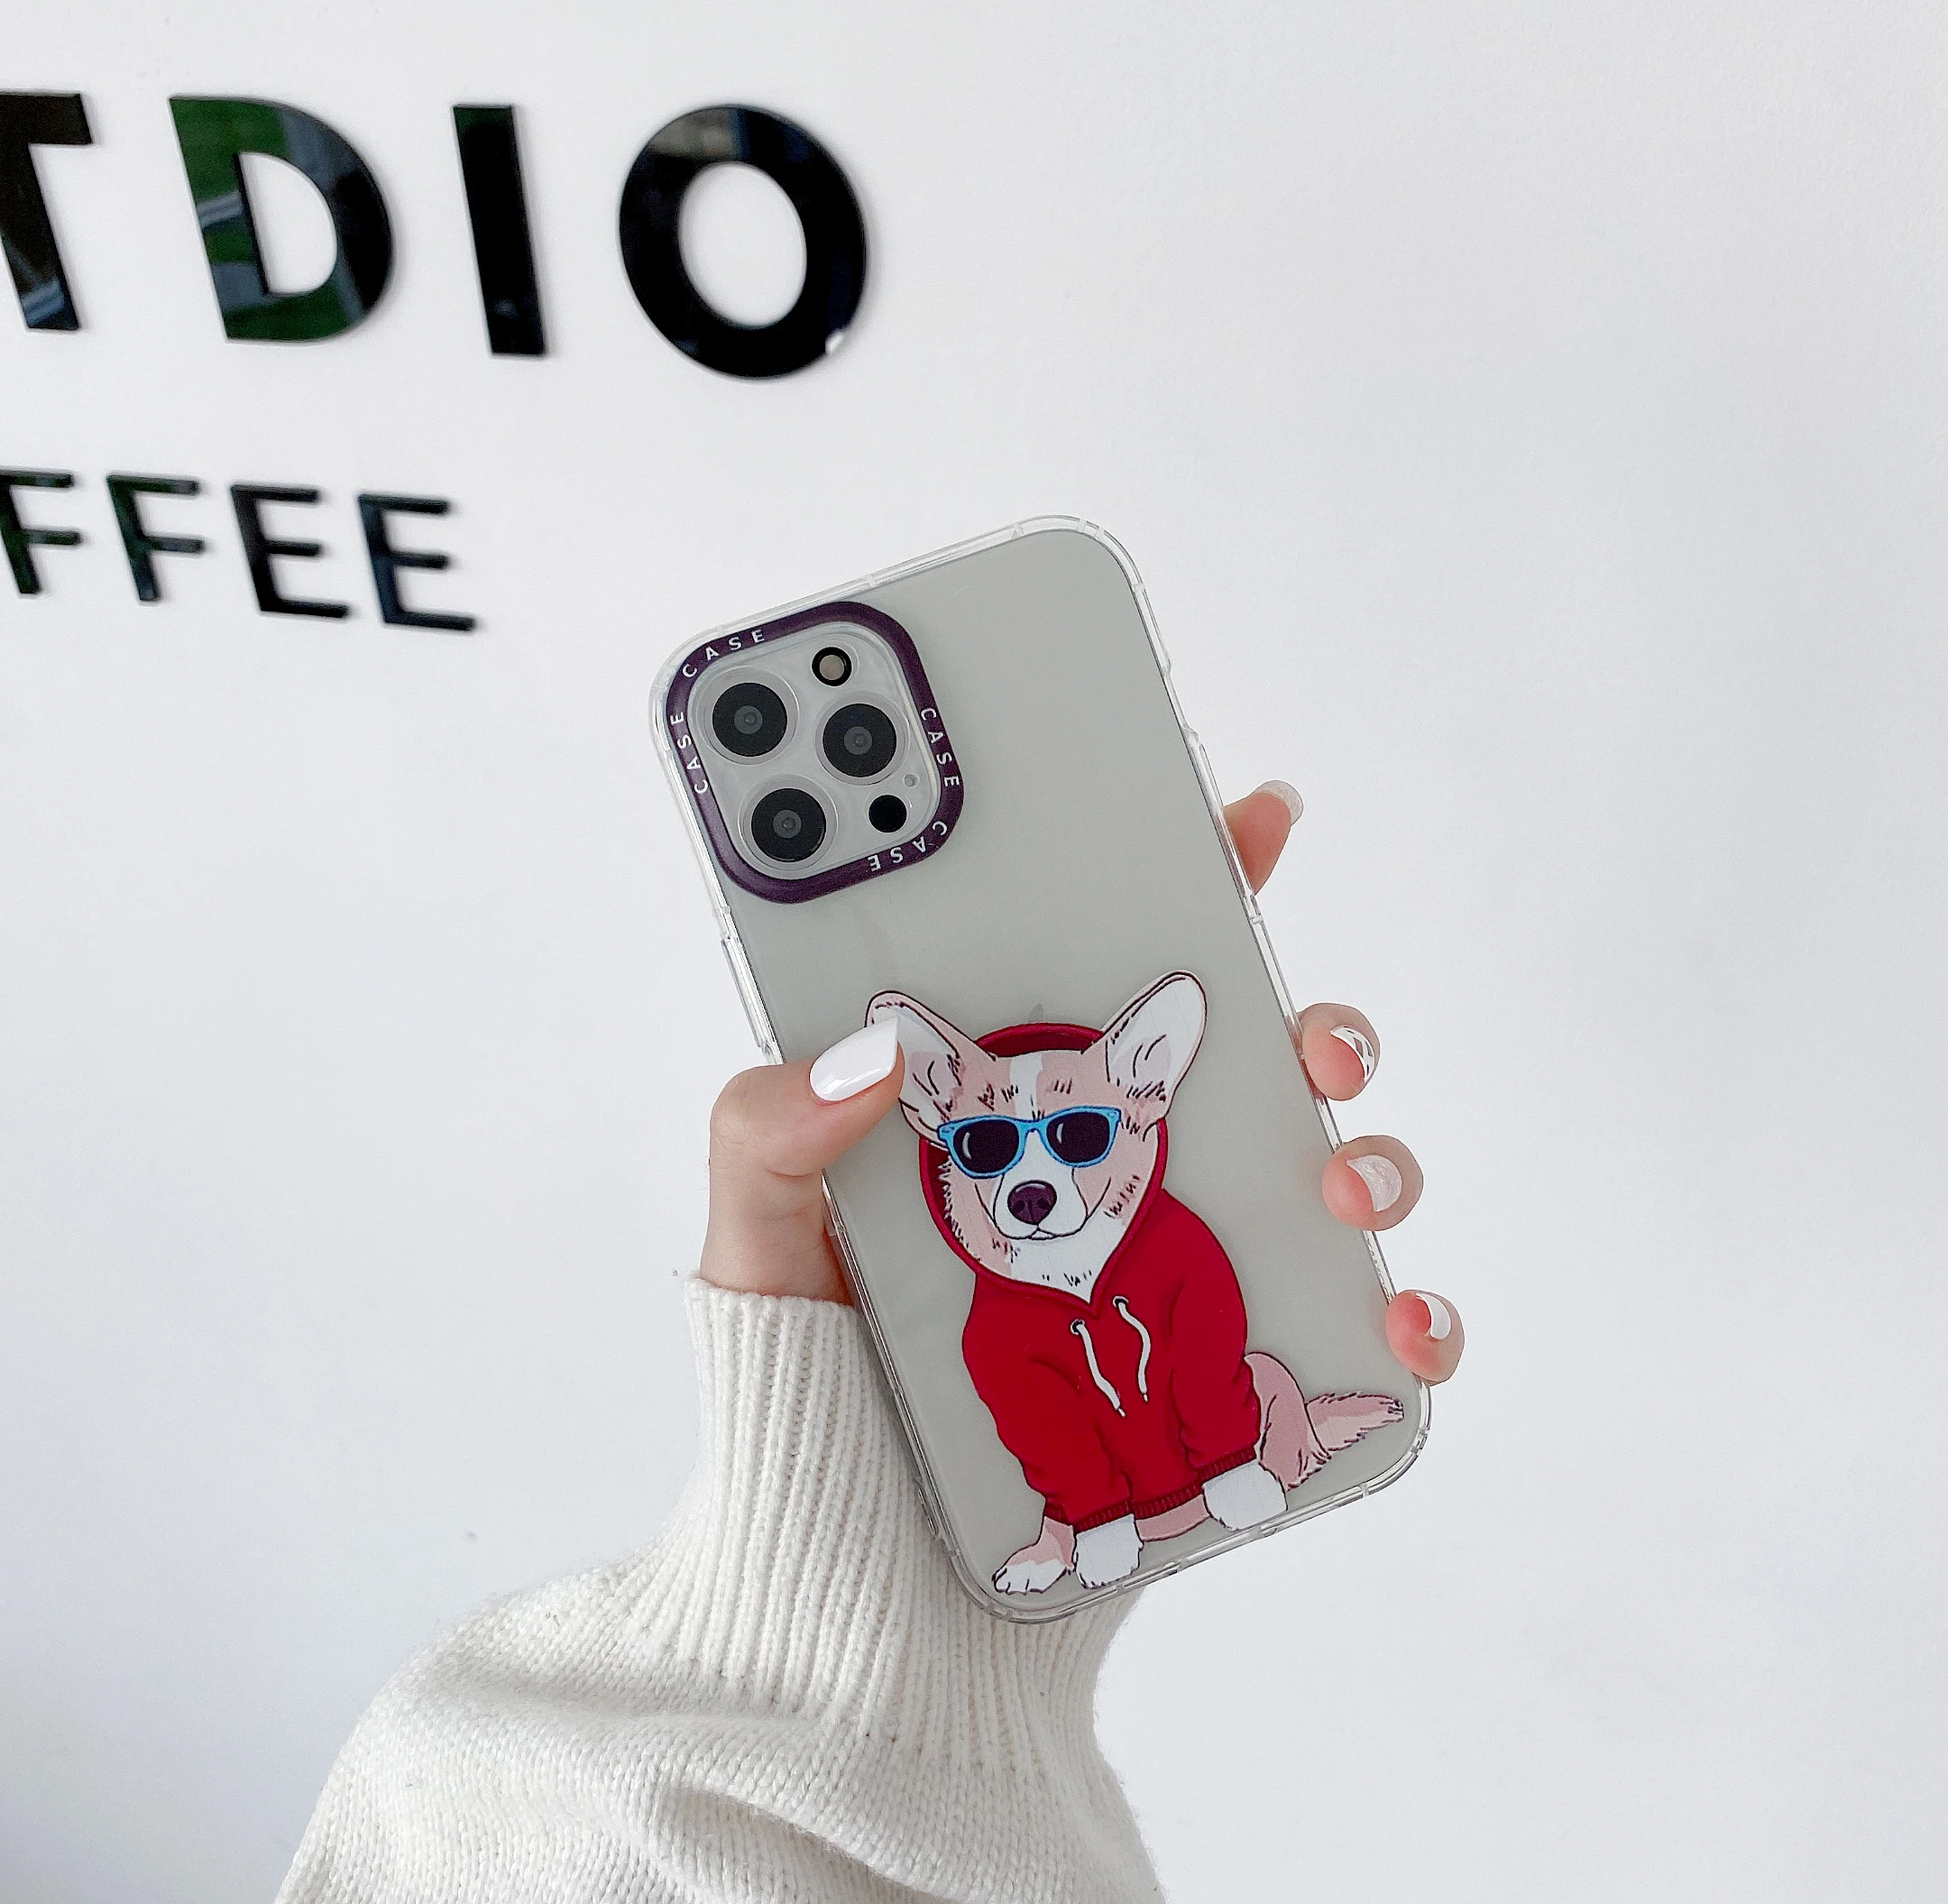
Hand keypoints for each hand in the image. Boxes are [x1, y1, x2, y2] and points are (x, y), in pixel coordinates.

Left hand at [699, 779, 1463, 1387]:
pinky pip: (1346, 1333)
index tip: (1250, 820)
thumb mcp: (757, 1247)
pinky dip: (1407, 1316)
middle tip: (1309, 1045)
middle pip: (1253, 1066)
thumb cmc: (810, 1397)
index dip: (1189, 887)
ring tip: (1339, 1182)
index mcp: (1014, 1121)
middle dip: (1314, 1027)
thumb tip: (873, 1051)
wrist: (861, 1589)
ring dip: (1370, 1154)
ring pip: (1323, 1175)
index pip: (1106, 981)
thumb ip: (772, 1133)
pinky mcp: (1227, 1377)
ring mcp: (1180, 1274)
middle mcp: (1115, 1181)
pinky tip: (1398, 1318)